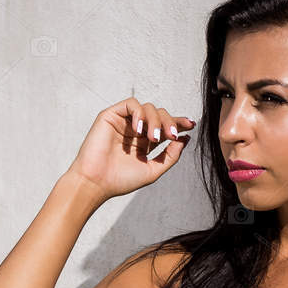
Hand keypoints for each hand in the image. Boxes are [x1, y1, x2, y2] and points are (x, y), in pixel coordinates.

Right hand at [68, 97, 194, 199]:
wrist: (96, 183)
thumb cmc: (120, 180)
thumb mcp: (153, 170)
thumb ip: (170, 155)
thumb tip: (185, 139)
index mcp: (144, 142)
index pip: (165, 127)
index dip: (179, 123)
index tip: (191, 125)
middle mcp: (135, 130)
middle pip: (160, 114)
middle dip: (169, 122)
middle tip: (172, 135)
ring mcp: (123, 122)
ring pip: (148, 108)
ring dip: (155, 121)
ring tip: (152, 138)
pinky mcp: (111, 115)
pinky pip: (131, 104)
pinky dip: (139, 114)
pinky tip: (139, 130)